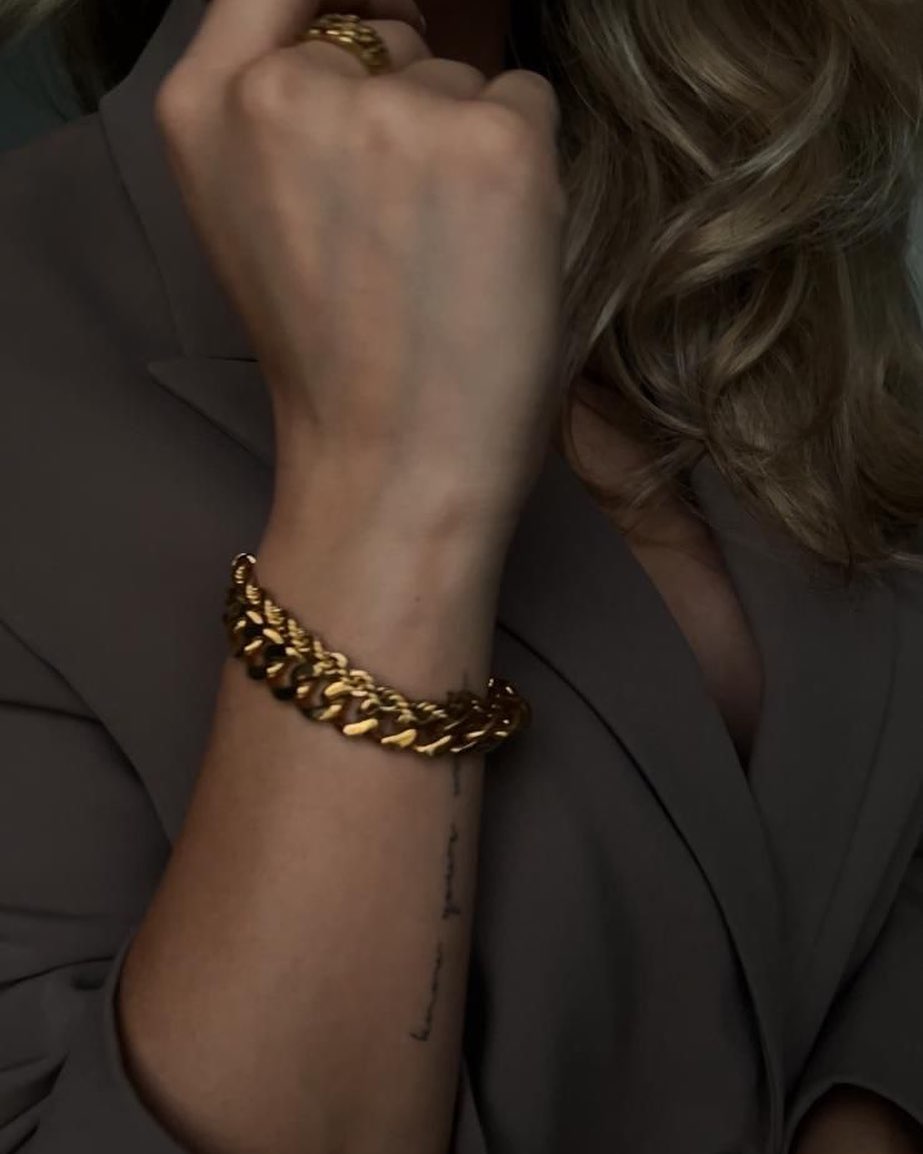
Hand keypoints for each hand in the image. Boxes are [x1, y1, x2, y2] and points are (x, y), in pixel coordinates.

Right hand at [154, 0, 567, 541]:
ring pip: (462, 78)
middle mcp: (291, 88)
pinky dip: (524, 168)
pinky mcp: (495, 142)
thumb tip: (374, 18)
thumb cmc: (333, 359)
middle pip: (390, 37)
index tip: (373, 33)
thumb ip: (284, 113)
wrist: (390, 465)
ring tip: (442, 257)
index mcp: (209, 108)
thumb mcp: (255, 218)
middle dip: (409, 106)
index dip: (341, 7)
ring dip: (468, 148)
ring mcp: (396, 110)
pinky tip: (490, 250)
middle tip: (400, 230)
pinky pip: (526, 102)